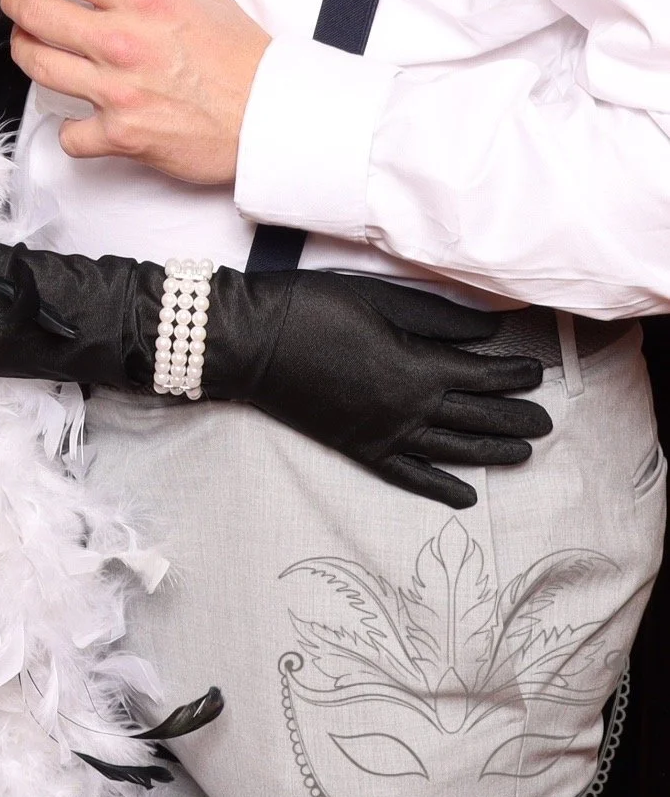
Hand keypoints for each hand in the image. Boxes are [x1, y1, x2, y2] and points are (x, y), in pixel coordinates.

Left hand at [3, 0, 269, 184]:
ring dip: (26, 51)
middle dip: (14, 0)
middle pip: (34, 12)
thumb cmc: (245, 60)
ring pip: (37, 65)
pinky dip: (70, 127)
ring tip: (30, 44)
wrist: (270, 118)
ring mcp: (116, 90)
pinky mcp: (119, 134)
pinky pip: (69, 133)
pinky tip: (78, 117)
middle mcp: (122, 41)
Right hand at [210, 270, 552, 509]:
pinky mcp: (360, 449)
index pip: (483, 376)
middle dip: (515, 419)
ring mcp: (385, 435)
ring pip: (453, 451)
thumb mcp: (379, 298)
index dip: (514, 374)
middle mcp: (409, 410)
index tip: (537, 371)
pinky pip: (410, 476)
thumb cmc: (312, 308)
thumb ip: (437, 318)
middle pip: (476, 419)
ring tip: (523, 453)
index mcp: (417, 367)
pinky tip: (465, 498)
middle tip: (545, 421)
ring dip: (492, 453)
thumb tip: (489, 331)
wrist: (253, 342)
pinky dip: (440, 489)